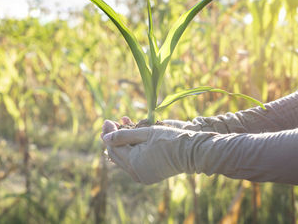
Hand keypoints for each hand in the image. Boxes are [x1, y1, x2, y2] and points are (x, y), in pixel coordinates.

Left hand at [101, 123, 216, 184]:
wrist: (191, 152)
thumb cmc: (170, 139)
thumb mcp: (146, 132)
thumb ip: (124, 135)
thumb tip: (105, 137)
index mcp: (134, 163)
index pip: (113, 147)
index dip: (108, 133)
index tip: (107, 120)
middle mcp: (135, 173)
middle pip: (116, 155)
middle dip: (112, 139)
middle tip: (109, 124)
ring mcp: (142, 176)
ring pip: (124, 160)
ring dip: (121, 144)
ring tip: (119, 128)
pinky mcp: (148, 176)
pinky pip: (133, 163)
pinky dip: (130, 151)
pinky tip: (131, 140)